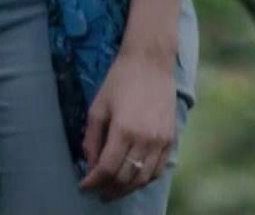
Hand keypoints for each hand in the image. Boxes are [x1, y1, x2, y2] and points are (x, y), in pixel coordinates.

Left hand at [78, 47, 175, 200]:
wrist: (150, 62)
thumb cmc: (119, 80)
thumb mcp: (98, 106)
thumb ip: (92, 137)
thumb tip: (89, 163)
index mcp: (124, 130)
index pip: (106, 168)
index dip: (93, 182)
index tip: (82, 186)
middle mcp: (145, 139)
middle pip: (125, 177)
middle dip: (108, 189)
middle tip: (96, 192)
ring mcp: (161, 141)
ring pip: (143, 178)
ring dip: (126, 189)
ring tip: (112, 190)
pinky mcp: (171, 140)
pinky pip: (158, 170)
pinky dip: (144, 179)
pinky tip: (133, 179)